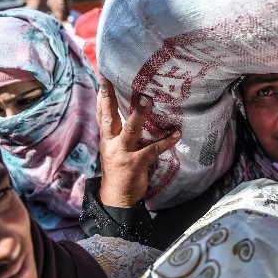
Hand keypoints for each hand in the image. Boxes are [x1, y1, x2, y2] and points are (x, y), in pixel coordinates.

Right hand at [96, 78, 179, 207]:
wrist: (116, 197)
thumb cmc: (118, 169)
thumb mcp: (112, 148)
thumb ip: (117, 132)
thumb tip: (129, 111)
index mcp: (106, 138)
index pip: (102, 114)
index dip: (102, 97)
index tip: (103, 80)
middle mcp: (111, 143)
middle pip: (109, 117)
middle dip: (109, 99)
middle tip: (111, 83)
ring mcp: (123, 153)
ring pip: (131, 130)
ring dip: (140, 114)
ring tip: (148, 100)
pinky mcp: (136, 164)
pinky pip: (153, 150)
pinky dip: (166, 141)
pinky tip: (176, 133)